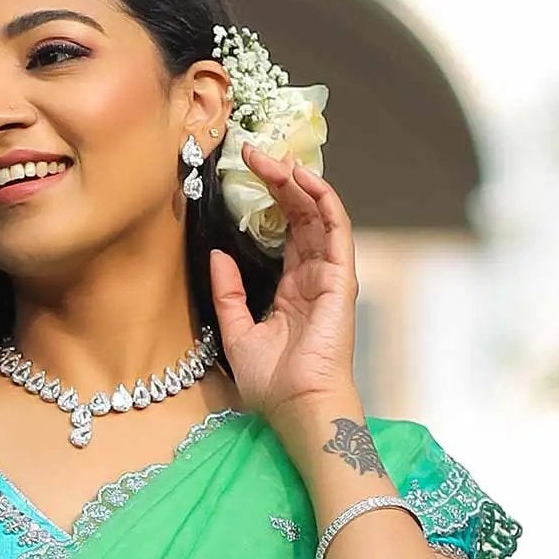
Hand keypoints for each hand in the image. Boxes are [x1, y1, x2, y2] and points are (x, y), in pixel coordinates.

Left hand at [207, 145, 362, 442]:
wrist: (297, 406)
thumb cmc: (274, 383)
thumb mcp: (236, 332)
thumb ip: (228, 293)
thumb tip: (217, 255)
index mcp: (292, 288)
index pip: (285, 230)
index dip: (269, 199)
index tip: (245, 173)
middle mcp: (313, 276)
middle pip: (301, 215)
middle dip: (280, 181)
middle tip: (255, 152)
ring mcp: (330, 276)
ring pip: (319, 215)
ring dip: (299, 182)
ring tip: (275, 158)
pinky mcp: (341, 279)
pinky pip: (336, 230)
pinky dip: (323, 201)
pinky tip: (304, 178)